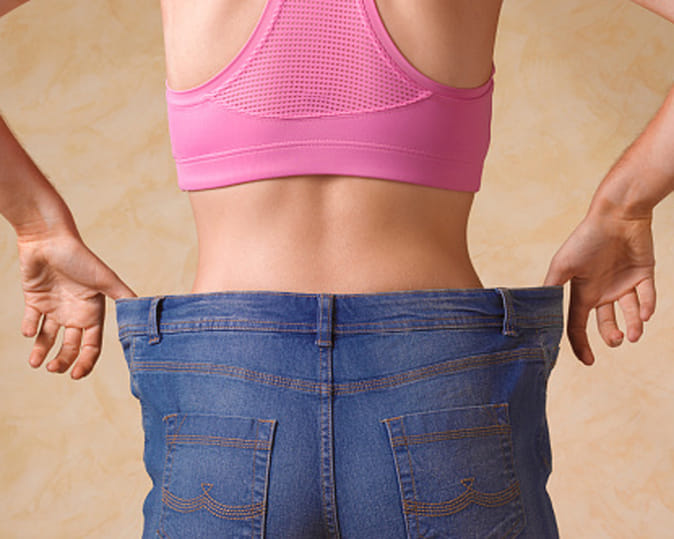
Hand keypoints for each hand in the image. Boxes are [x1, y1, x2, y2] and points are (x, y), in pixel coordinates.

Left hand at [17, 229, 135, 378]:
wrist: (49, 239)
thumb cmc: (80, 257)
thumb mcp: (105, 279)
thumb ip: (123, 296)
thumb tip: (144, 310)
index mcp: (92, 312)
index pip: (91, 344)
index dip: (86, 361)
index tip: (76, 375)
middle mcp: (74, 313)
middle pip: (70, 346)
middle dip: (63, 361)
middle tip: (53, 369)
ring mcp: (54, 307)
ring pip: (48, 338)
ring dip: (42, 351)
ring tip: (35, 362)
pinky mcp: (35, 300)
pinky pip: (31, 321)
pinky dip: (29, 329)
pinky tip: (29, 331)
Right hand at [543, 209, 655, 364]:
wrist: (616, 216)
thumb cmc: (585, 239)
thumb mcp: (562, 266)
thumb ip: (551, 289)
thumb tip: (537, 314)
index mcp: (581, 291)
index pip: (578, 323)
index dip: (581, 344)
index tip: (589, 361)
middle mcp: (602, 290)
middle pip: (606, 322)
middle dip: (612, 336)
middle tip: (617, 341)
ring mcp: (623, 283)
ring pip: (629, 314)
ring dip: (633, 328)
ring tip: (634, 334)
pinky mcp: (644, 274)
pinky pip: (647, 297)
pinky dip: (646, 308)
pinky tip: (643, 315)